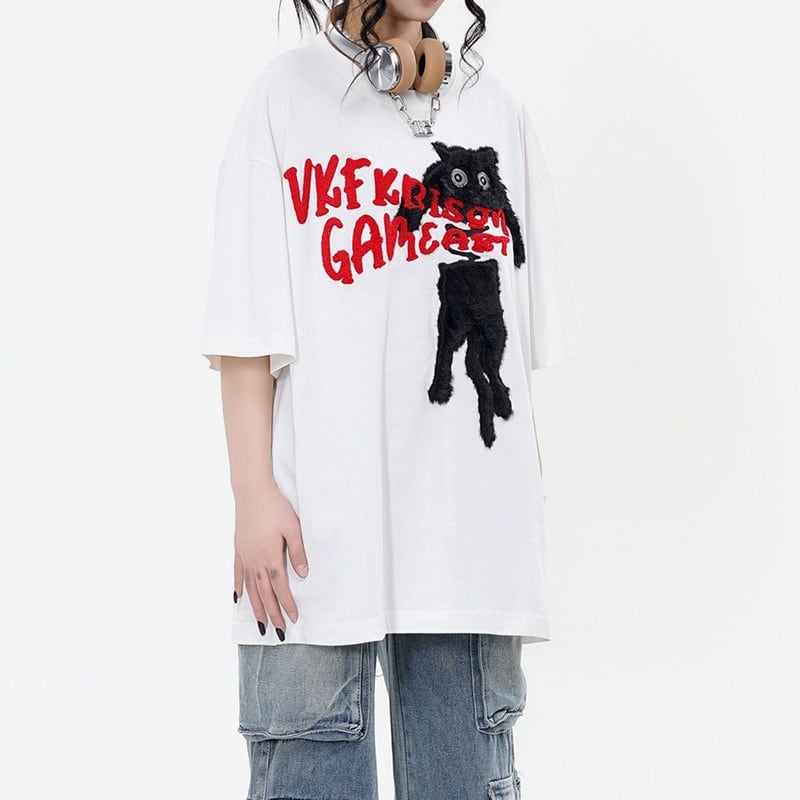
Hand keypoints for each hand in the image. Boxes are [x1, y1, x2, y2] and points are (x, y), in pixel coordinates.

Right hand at [233, 483, 307, 637]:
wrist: (252, 492)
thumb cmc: (276, 507)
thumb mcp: (293, 528)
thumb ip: (298, 552)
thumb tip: (303, 574)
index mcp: (270, 557)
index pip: (280, 588)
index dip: (287, 605)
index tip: (293, 619)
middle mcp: (255, 561)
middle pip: (264, 594)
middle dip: (272, 614)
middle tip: (277, 632)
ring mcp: (245, 556)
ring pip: (250, 588)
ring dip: (256, 607)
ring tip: (260, 624)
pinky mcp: (238, 549)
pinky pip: (237, 573)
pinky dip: (238, 587)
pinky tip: (238, 598)